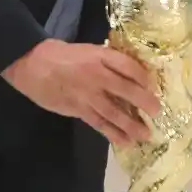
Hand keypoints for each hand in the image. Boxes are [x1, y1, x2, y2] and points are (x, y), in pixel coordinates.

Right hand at [2, 39, 159, 146]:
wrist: (33, 64)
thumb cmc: (64, 55)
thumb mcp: (89, 50)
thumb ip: (108, 61)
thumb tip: (132, 75)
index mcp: (101, 56)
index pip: (129, 66)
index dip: (144, 77)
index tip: (153, 85)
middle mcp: (97, 75)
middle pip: (126, 89)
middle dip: (145, 102)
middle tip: (157, 111)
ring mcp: (88, 95)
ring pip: (114, 112)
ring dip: (132, 125)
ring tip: (146, 135)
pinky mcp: (78, 110)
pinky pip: (99, 124)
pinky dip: (113, 134)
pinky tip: (125, 142)